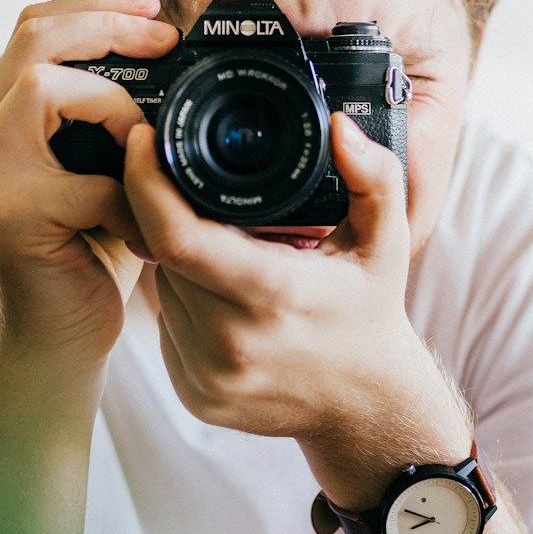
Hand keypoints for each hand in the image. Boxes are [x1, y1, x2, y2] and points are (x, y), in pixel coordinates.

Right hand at [0, 0, 178, 364]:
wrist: (65, 336)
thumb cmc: (94, 248)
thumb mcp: (106, 164)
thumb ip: (114, 112)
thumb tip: (172, 54)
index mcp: (1, 117)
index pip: (33, 27)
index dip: (95, 7)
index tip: (157, 16)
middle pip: (32, 38)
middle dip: (107, 25)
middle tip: (166, 42)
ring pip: (45, 88)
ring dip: (115, 107)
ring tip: (145, 151)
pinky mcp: (10, 215)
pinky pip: (84, 177)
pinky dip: (129, 198)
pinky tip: (144, 229)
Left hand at [123, 111, 472, 509]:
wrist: (366, 405)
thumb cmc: (368, 311)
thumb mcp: (386, 240)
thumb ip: (374, 176)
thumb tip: (340, 128)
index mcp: (273, 295)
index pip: (178, 236)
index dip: (147, 182)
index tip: (146, 141)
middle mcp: (232, 342)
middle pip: (165, 254)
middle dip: (175, 217)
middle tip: (214, 206)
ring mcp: (209, 376)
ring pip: (162, 289)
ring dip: (180, 262)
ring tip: (234, 258)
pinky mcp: (194, 396)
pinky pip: (166, 328)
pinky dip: (184, 303)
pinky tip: (223, 301)